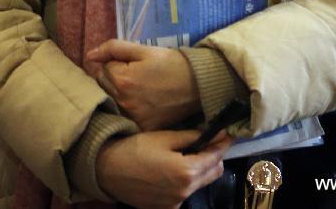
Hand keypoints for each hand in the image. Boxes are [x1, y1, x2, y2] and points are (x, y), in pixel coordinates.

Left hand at [86, 39, 199, 129]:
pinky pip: (125, 117)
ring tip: (139, 88)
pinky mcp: (141, 128)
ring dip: (119, 94)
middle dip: (114, 78)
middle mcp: (123, 102)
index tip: (132, 63)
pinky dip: (129, 110)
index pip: (102, 68)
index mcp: (122, 80)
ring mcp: (132, 118)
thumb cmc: (170, 63)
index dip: (116, 63)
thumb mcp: (144, 49)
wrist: (197, 85)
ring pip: (112, 101)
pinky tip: (142, 103)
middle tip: (136, 75)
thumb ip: (114, 48)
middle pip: (103, 86)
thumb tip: (89, 55)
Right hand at [95, 128, 231, 208]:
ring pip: (200, 184)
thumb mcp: (165, 137)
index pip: (215, 157)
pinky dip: (186, 182)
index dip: (223, 143)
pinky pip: (185, 194)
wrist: (108, 169)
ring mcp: (175, 204)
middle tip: (207, 141)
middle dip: (214, 157)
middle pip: (213, 173)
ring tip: (187, 153)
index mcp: (187, 172)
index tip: (227, 133)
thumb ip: (193, 137)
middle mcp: (185, 192)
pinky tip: (173, 170)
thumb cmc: (137, 148)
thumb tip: (217, 133)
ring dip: (200, 169)